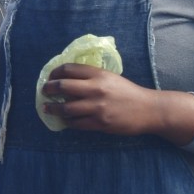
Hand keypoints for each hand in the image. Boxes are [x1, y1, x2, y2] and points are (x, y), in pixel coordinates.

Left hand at [42, 64, 193, 144]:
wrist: (148, 109)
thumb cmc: (128, 92)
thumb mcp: (111, 78)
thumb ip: (92, 77)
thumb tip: (69, 79)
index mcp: (99, 74)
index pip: (69, 69)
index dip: (55, 72)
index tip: (50, 76)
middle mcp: (96, 89)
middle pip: (63, 86)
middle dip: (49, 88)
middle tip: (44, 91)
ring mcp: (97, 107)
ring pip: (66, 108)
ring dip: (54, 108)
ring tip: (47, 108)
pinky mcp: (99, 123)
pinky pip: (76, 123)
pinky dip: (68, 122)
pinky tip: (65, 120)